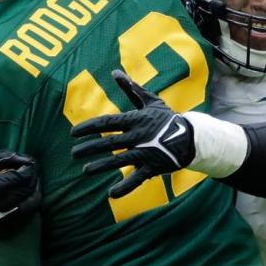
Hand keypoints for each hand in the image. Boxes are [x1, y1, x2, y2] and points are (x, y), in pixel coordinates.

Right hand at [0, 150, 40, 236]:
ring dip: (35, 188)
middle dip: (33, 176)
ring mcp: (9, 212)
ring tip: (31, 180)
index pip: (24, 175)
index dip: (30, 167)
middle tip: (31, 170)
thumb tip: (26, 159)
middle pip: (30, 186)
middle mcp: (7, 200)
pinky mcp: (10, 219)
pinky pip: (29, 210)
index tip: (30, 162)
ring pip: (33, 199)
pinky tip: (29, 192)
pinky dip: (33, 199)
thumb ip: (8, 157)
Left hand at [71, 70, 194, 197]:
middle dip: (90, 148)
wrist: (191, 137)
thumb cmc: (167, 118)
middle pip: (110, 142)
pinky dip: (125, 187)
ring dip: (101, 166)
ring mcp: (146, 152)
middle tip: (73, 153)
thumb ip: (131, 88)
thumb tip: (115, 72)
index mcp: (136, 119)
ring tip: (85, 170)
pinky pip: (138, 178)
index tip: (73, 133)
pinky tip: (111, 194)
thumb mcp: (150, 101)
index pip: (108, 122)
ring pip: (120, 160)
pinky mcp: (154, 167)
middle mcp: (139, 136)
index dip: (89, 127)